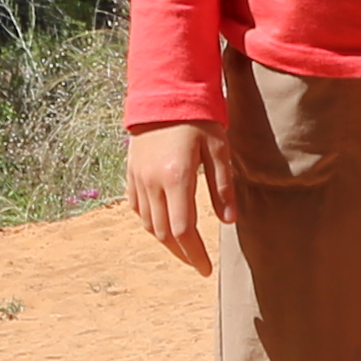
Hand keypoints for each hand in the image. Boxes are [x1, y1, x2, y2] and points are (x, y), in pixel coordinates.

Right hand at [125, 121, 229, 271]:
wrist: (164, 91)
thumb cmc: (198, 118)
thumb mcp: (219, 148)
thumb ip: (223, 186)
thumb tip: (230, 221)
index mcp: (175, 177)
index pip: (182, 230)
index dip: (195, 254)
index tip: (206, 269)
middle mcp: (151, 182)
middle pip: (163, 233)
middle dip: (182, 253)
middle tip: (198, 264)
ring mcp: (137, 177)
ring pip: (148, 223)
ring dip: (165, 241)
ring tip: (184, 248)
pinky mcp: (130, 172)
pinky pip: (136, 207)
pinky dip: (150, 222)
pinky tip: (162, 225)